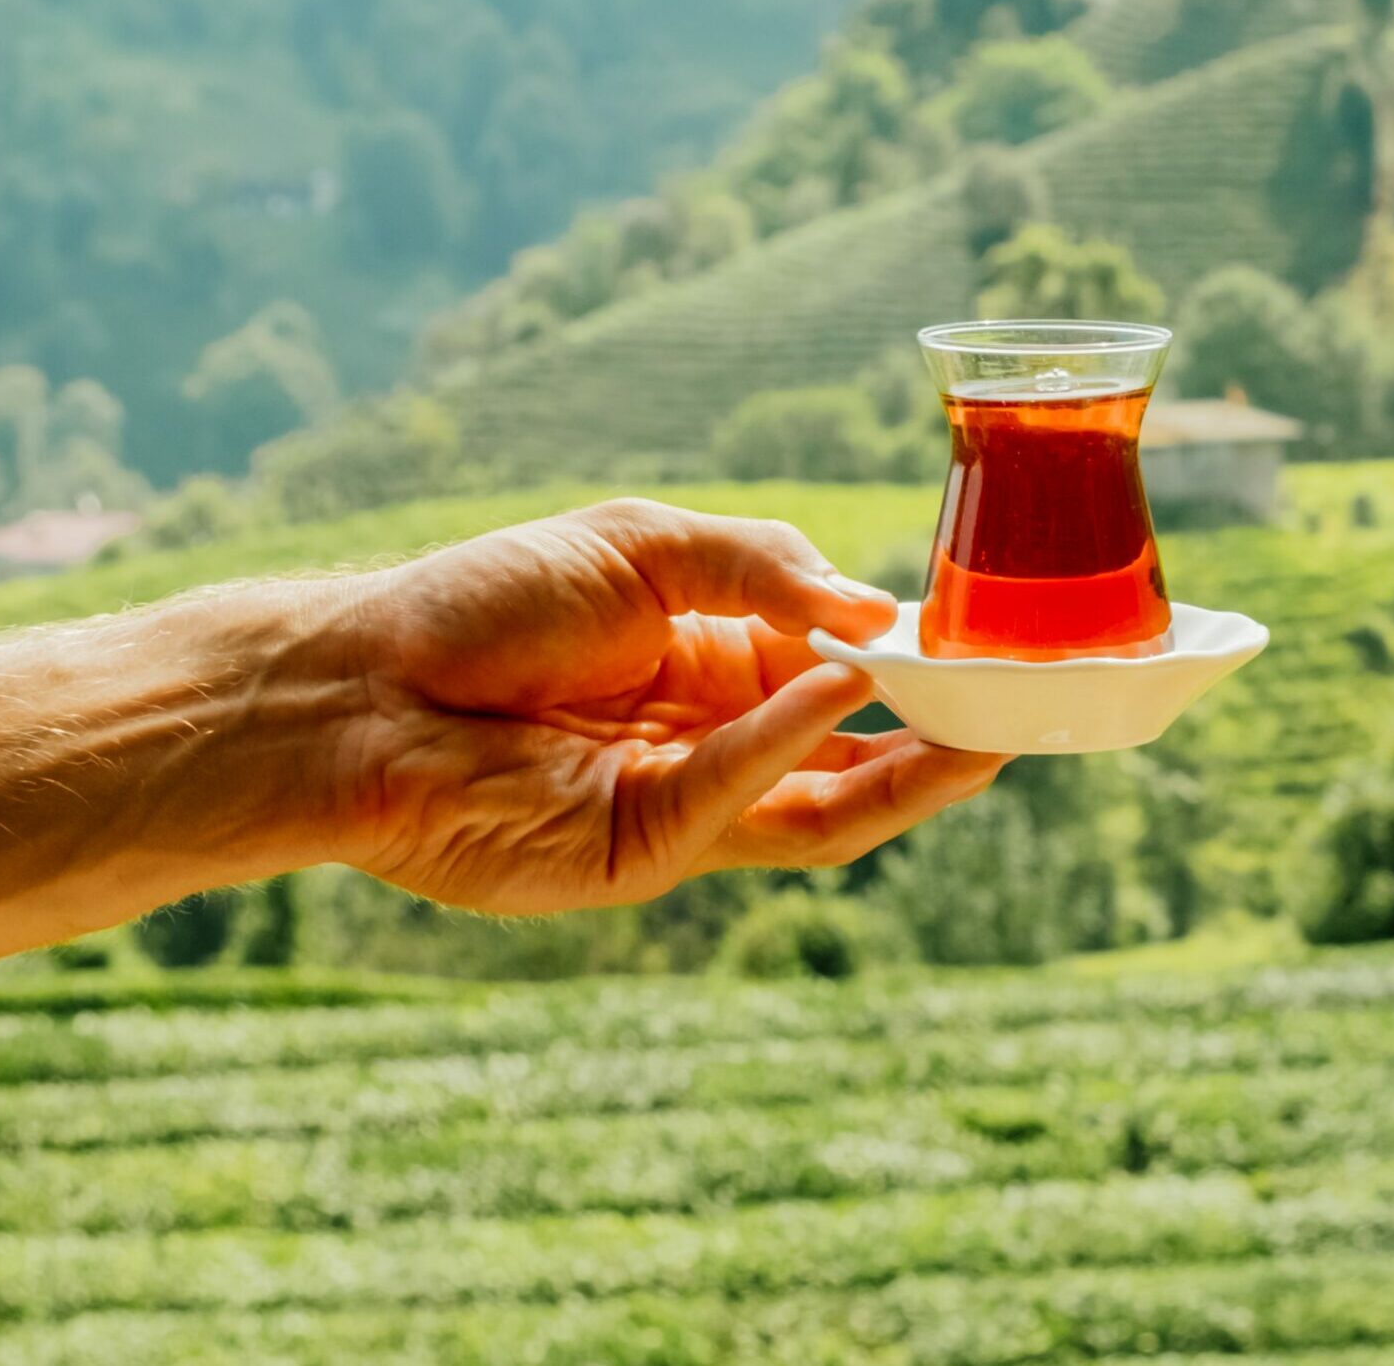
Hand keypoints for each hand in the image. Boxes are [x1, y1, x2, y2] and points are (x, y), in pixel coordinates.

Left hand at [335, 499, 1007, 912]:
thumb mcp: (645, 544)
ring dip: (912, 773)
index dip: (915, 660)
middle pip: (854, 751)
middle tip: (1027, 704)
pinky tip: (837, 684)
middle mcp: (718, 741)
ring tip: (992, 731)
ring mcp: (688, 805)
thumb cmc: (491, 600)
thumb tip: (873, 614)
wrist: (366, 680)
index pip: (844, 672)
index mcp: (719, 665)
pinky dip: (794, 742)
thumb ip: (763, 568)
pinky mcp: (647, 849)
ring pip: (828, 807)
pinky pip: (746, 801)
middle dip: (941, 733)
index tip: (989, 639)